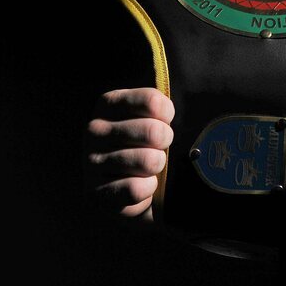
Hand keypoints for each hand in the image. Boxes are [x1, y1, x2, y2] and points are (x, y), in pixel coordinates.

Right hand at [84, 87, 173, 219]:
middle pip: (154, 132)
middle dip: (166, 144)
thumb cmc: (152, 145)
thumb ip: (165, 105)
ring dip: (158, 169)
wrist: (135, 189)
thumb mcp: (157, 118)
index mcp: (109, 104)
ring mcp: (91, 162)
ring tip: (150, 168)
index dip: (168, 116)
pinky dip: (148, 190)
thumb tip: (194, 93)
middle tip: (160, 149)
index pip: (152, 101)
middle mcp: (95, 130)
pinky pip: (136, 189)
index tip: (166, 122)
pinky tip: (143, 186)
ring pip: (148, 161)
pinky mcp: (94, 193)